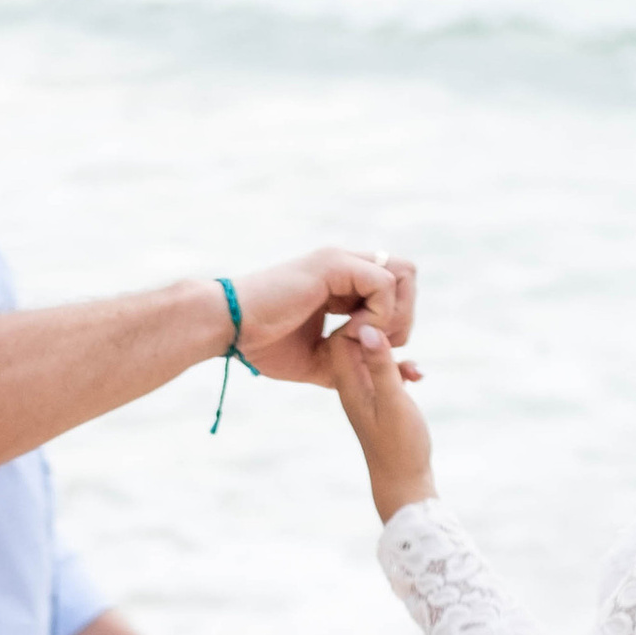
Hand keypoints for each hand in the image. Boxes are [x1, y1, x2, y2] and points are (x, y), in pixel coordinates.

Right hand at [233, 246, 420, 387]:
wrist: (227, 328)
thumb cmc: (262, 344)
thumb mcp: (321, 361)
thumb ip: (358, 362)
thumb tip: (408, 374)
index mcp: (342, 283)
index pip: (395, 289)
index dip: (397, 322)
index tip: (375, 351)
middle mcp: (345, 265)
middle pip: (407, 275)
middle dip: (403, 317)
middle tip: (375, 345)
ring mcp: (340, 260)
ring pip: (402, 275)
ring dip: (392, 314)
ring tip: (361, 339)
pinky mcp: (334, 264)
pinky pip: (384, 284)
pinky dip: (376, 315)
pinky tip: (348, 333)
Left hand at [326, 318, 435, 523]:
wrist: (404, 484)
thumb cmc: (400, 446)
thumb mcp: (393, 401)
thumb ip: (380, 365)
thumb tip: (367, 327)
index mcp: (349, 384)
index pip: (342, 337)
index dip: (362, 321)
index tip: (389, 320)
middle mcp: (352, 387)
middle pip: (355, 343)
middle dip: (380, 332)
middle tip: (404, 333)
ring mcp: (366, 394)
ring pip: (372, 357)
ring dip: (394, 353)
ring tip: (413, 365)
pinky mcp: (380, 401)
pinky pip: (384, 373)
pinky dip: (400, 369)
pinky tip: (417, 377)